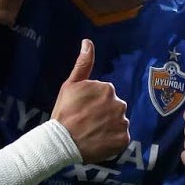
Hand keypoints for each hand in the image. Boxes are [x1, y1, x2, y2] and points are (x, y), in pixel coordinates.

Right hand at [51, 40, 129, 162]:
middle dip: (104, 115)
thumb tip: (87, 42)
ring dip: (109, 128)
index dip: (94, 104)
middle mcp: (119, 103)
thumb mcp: (70, 85)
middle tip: (88, 123)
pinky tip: (100, 142)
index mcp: (107, 88)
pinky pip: (121, 138)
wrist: (61, 142)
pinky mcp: (123, 139)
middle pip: (114, 109)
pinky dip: (113, 141)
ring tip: (93, 134)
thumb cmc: (64, 112)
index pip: (106, 96)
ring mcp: (122, 122)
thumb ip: (83, 63)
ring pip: (118, 123)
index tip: (83, 111)